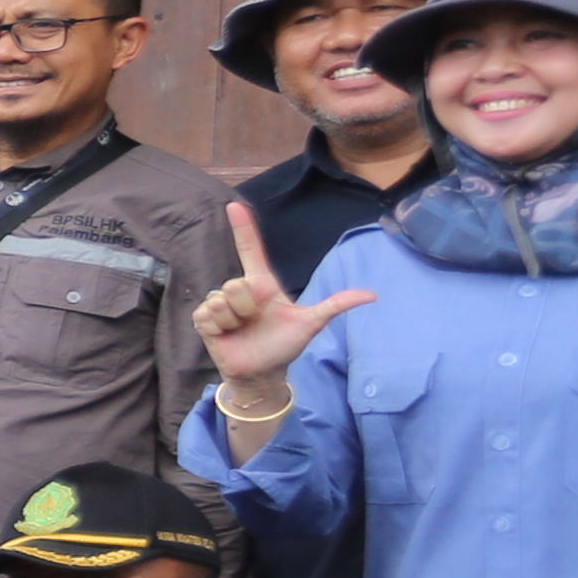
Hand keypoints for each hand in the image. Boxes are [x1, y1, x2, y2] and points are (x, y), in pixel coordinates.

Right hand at [196, 195, 375, 407]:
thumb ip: (336, 305)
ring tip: (241, 329)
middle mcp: (240, 290)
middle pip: (237, 284)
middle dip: (248, 306)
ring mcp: (220, 304)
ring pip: (222, 298)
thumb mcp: (311, 323)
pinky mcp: (204, 319)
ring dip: (234, 318)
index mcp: (262, 284)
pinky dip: (220, 326)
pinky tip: (227, 334)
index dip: (243, 228)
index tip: (234, 205)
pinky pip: (208, 313)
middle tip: (255, 321)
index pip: (251, 250)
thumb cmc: (285, 345)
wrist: (262, 372)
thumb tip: (373, 295)